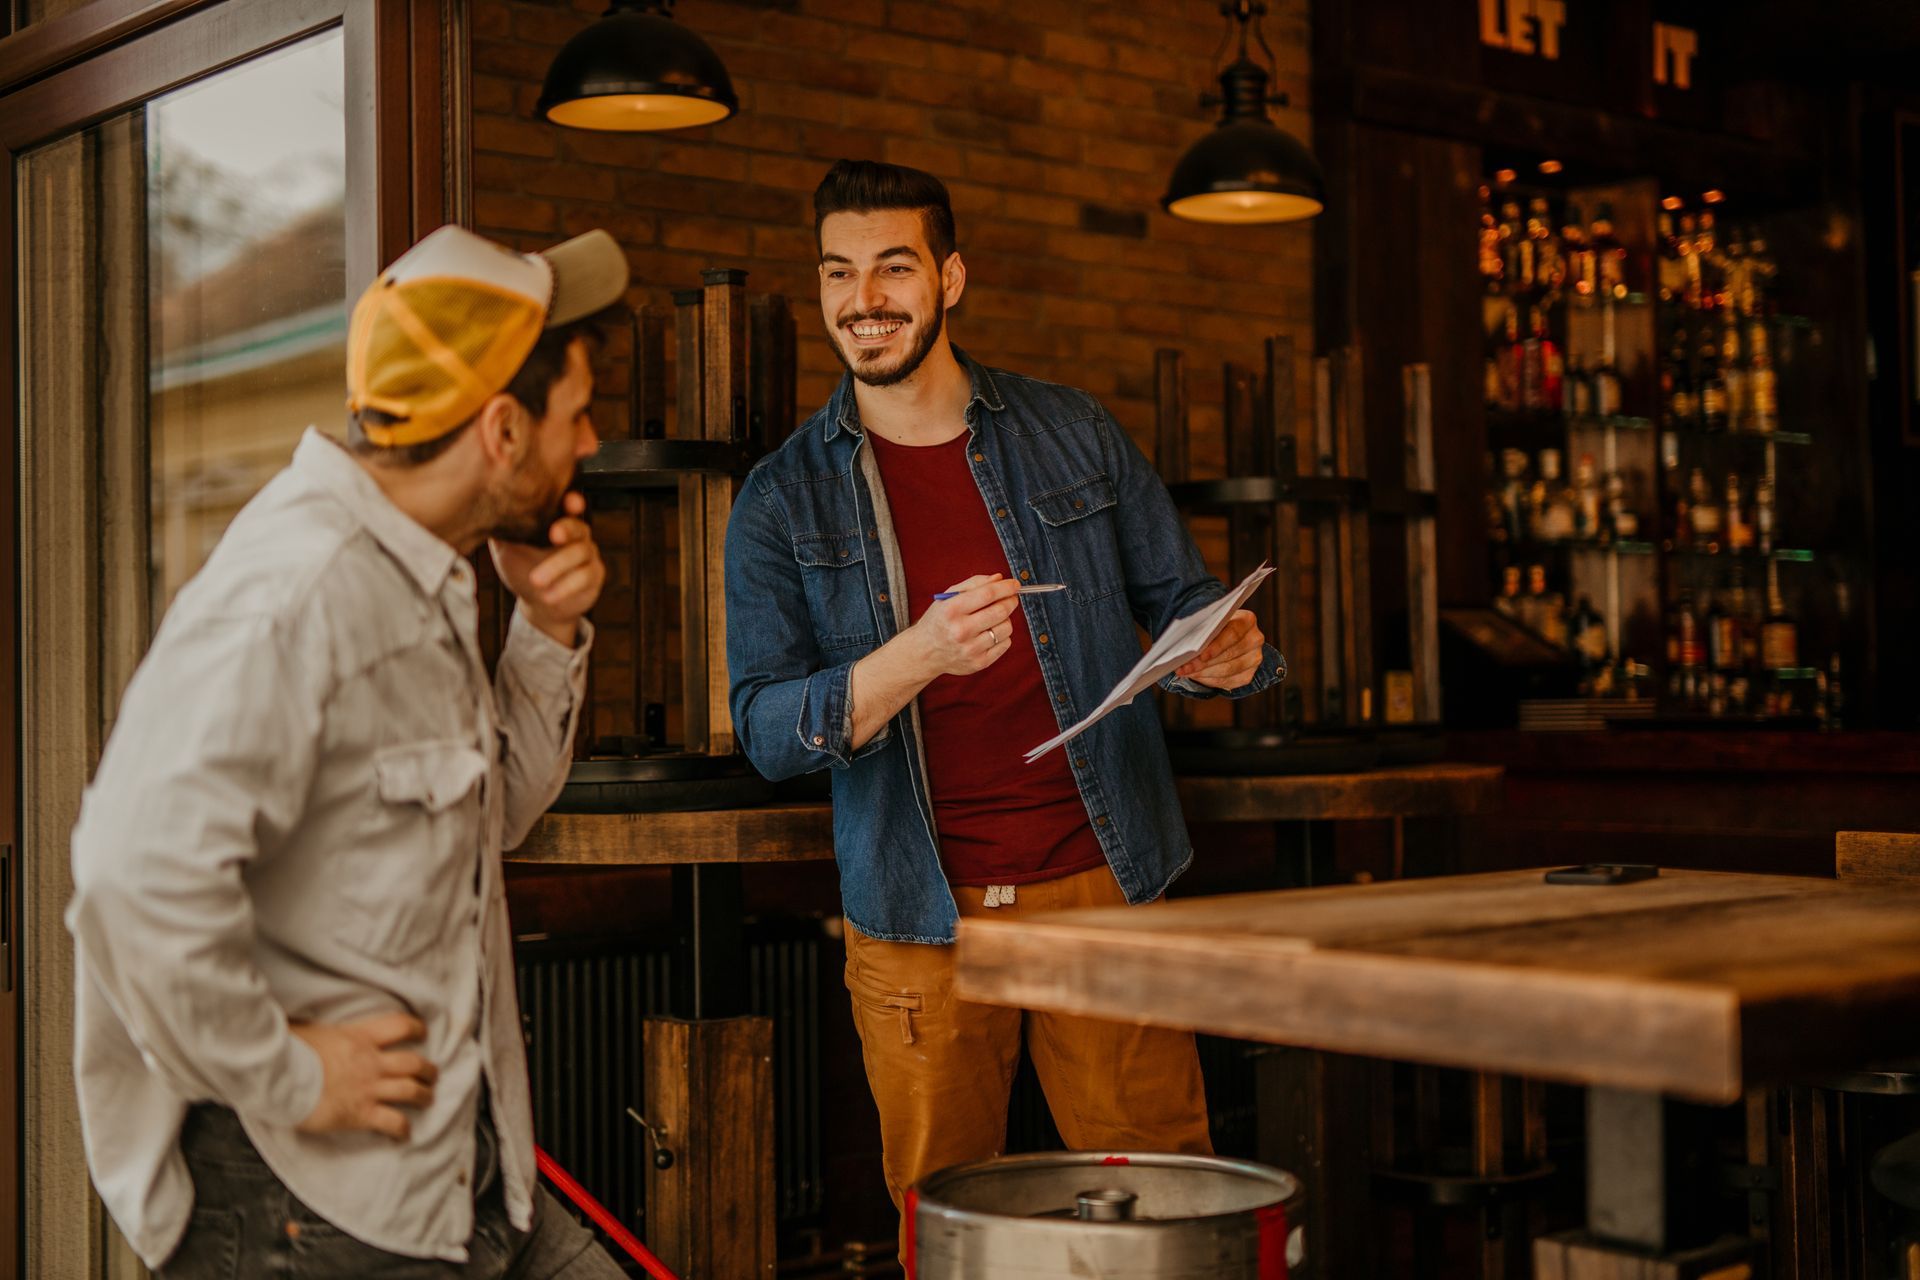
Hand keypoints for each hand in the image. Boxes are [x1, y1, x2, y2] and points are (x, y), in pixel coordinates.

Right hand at [292, 1012, 437, 1140]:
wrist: (279, 1075)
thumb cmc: (288, 1049)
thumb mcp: (308, 1028)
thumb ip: (321, 1029)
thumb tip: (308, 1026)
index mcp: (360, 1036)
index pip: (400, 1025)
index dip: (416, 1028)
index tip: (422, 1033)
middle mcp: (371, 1061)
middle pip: (413, 1062)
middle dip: (427, 1069)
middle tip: (432, 1074)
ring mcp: (369, 1088)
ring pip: (411, 1091)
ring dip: (424, 1096)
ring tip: (427, 1099)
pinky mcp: (360, 1113)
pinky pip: (392, 1122)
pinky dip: (402, 1129)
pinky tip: (405, 1134)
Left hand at [490, 492, 604, 646]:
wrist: (538, 603)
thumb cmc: (523, 570)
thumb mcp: (506, 550)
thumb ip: (501, 532)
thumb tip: (483, 513)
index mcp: (556, 522)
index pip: (567, 507)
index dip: (572, 501)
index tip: (569, 501)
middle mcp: (576, 536)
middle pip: (579, 526)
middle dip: (567, 528)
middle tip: (553, 534)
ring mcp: (588, 555)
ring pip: (580, 553)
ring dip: (557, 566)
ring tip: (537, 581)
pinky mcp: (594, 576)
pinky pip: (585, 577)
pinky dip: (566, 587)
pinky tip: (549, 595)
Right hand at [911, 574, 1022, 679]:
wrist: (925, 652)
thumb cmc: (939, 620)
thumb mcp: (948, 597)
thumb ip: (973, 584)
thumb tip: (999, 579)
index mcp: (951, 610)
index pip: (987, 594)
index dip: (1006, 587)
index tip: (1015, 584)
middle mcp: (960, 631)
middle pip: (1000, 611)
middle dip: (1010, 601)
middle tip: (1011, 598)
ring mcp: (970, 649)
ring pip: (1006, 628)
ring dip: (1006, 619)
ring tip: (994, 618)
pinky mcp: (978, 663)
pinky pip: (1005, 644)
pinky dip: (1003, 636)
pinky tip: (990, 633)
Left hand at [1176, 609, 1263, 689]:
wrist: (1227, 640)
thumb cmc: (1215, 628)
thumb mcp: (1211, 622)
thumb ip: (1204, 628)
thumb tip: (1188, 644)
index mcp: (1247, 620)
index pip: (1233, 633)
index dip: (1217, 646)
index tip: (1201, 655)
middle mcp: (1255, 639)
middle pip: (1229, 654)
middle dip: (1203, 663)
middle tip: (1184, 667)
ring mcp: (1254, 658)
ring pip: (1228, 670)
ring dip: (1203, 673)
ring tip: (1187, 672)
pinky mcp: (1249, 674)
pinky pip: (1228, 681)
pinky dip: (1210, 680)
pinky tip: (1197, 676)